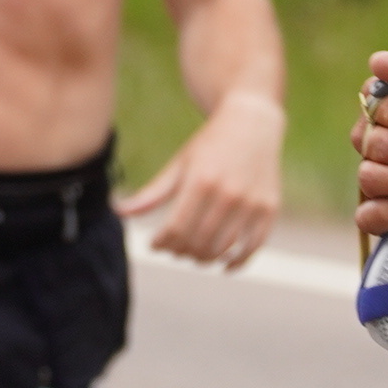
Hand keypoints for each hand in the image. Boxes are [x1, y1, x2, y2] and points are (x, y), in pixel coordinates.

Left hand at [124, 90, 282, 269]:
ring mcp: (251, 203)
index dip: (161, 242)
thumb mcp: (180, 164)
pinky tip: (223, 264)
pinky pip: (252, 247)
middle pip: (197, 241)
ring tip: (194, 254)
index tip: (154, 244)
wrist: (252, 123)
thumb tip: (119, 212)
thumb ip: (152, 193)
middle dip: (180, 251)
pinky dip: (237, 262)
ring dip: (204, 258)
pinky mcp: (269, 209)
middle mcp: (228, 193)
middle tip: (173, 250)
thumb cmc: (210, 145)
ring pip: (222, 248)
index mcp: (200, 181)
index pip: (175, 228)